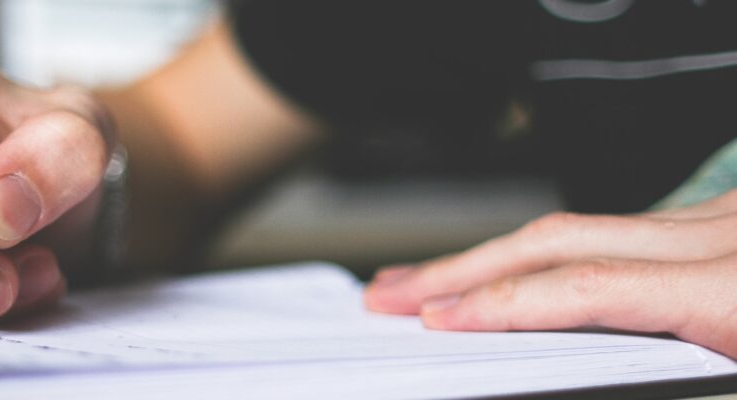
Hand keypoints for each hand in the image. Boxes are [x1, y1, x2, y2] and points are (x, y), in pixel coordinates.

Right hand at [365, 190, 736, 357]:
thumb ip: (651, 377)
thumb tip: (560, 369)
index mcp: (733, 291)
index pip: (586, 289)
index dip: (499, 304)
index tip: (433, 320)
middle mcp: (721, 238)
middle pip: (557, 239)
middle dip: (461, 267)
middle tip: (391, 291)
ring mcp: (720, 219)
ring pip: (577, 224)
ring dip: (493, 254)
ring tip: (431, 281)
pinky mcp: (721, 217)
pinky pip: (616, 225)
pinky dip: (549, 248)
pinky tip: (512, 265)